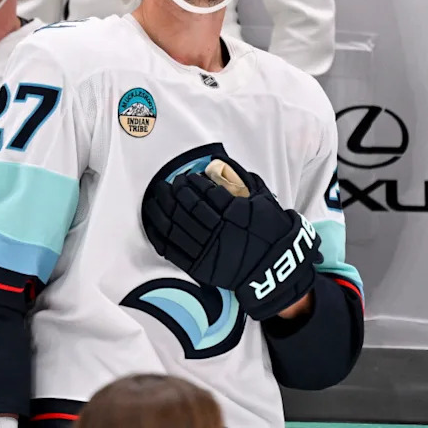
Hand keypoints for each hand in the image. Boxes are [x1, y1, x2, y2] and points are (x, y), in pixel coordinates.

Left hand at [142, 156, 321, 320]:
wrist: (274, 267)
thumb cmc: (269, 230)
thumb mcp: (262, 200)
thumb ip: (241, 178)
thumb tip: (217, 160)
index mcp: (236, 212)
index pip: (206, 192)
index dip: (191, 183)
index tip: (185, 178)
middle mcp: (220, 231)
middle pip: (188, 207)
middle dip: (173, 192)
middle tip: (167, 184)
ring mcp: (208, 250)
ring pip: (176, 226)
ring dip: (162, 209)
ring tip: (156, 198)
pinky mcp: (199, 267)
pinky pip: (172, 248)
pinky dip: (158, 234)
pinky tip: (153, 222)